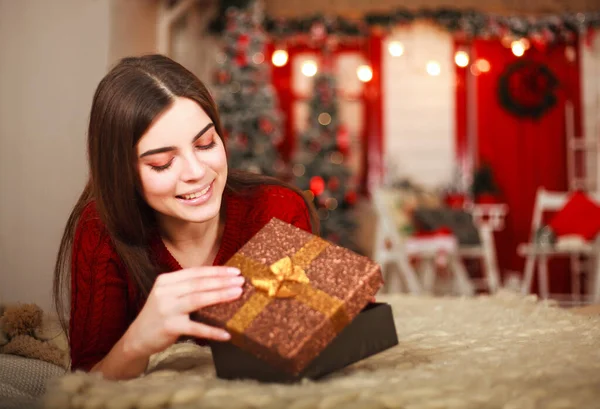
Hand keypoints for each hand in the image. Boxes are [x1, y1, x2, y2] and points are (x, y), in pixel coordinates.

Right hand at [123, 266, 243, 358]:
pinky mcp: (169, 326)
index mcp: (166, 280)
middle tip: (241, 281)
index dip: (217, 271)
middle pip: (199, 283)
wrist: (137, 338)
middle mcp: (165, 292)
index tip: (235, 271)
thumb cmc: (160, 315)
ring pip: (198, 299)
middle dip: (223, 281)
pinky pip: (196, 328)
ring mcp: (167, 309)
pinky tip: (226, 333)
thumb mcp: (169, 296)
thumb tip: (220, 282)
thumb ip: (188, 288)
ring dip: (221, 295)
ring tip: (238, 294)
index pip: (196, 272)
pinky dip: (213, 331)